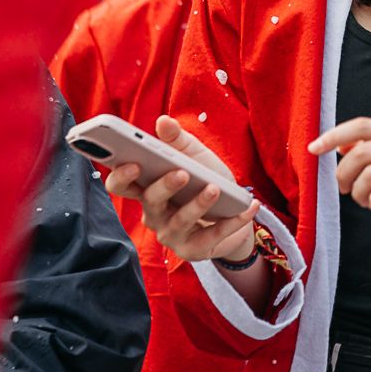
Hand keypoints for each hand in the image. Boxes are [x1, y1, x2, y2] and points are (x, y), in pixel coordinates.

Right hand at [105, 114, 256, 262]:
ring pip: (179, 221)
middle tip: (182, 172)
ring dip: (198, 204)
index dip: (121, 176)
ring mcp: (171, 234)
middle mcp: (153, 214)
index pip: (121, 186)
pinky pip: (211, 236)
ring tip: (214, 188)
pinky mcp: (193, 250)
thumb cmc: (205, 180)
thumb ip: (178, 140)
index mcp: (147, 189)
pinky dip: (232, 222)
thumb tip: (163, 121)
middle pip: (150, 202)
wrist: (230, 211)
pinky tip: (249, 207)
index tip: (132, 162)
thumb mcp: (194, 156)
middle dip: (165, 187)